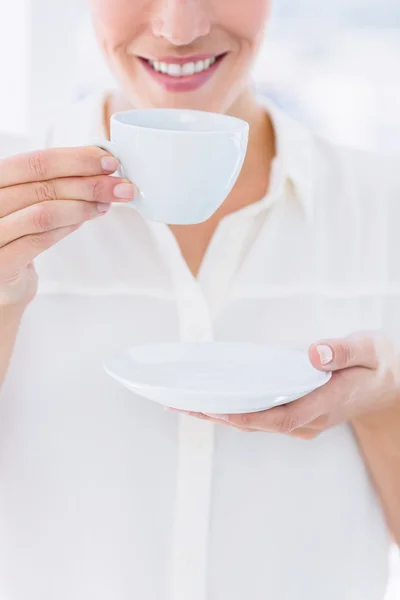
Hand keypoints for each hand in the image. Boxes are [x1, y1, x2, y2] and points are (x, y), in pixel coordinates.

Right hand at [0, 147, 134, 305]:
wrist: (1, 283)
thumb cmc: (16, 236)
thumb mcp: (31, 202)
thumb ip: (56, 184)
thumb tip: (99, 170)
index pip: (35, 162)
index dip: (76, 160)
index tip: (107, 163)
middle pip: (43, 185)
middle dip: (89, 183)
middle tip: (120, 186)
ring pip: (44, 212)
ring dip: (83, 206)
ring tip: (106, 204)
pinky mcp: (1, 263)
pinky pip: (40, 239)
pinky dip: (68, 227)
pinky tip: (87, 219)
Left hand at [169, 332, 399, 438]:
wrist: (391, 387)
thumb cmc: (378, 365)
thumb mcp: (369, 349)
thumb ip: (343, 351)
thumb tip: (315, 354)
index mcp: (327, 403)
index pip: (284, 416)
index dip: (250, 416)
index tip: (220, 411)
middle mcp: (312, 419)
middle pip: (260, 423)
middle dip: (220, 415)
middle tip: (183, 404)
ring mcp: (304, 422)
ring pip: (257, 423)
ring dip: (221, 415)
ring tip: (186, 405)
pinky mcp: (298, 417)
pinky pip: (261, 418)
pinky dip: (235, 412)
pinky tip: (214, 404)